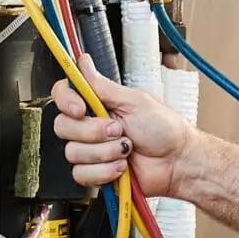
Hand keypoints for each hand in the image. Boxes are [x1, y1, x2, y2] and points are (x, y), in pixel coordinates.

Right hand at [50, 62, 193, 198]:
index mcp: (98, 104)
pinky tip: (121, 167)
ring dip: (105, 152)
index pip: (62, 95)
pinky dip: (104, 171)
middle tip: (119, 130)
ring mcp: (92, 150)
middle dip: (93, 132)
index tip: (80, 108)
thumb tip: (83, 63)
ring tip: (127, 149)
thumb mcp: (134, 101)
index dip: (66, 101)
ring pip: (73, 152)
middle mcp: (91, 125)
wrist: (176, 161)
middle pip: (63, 127)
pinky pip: (82, 174)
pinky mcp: (96, 172)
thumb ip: (103, 86)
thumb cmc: (163, 129)